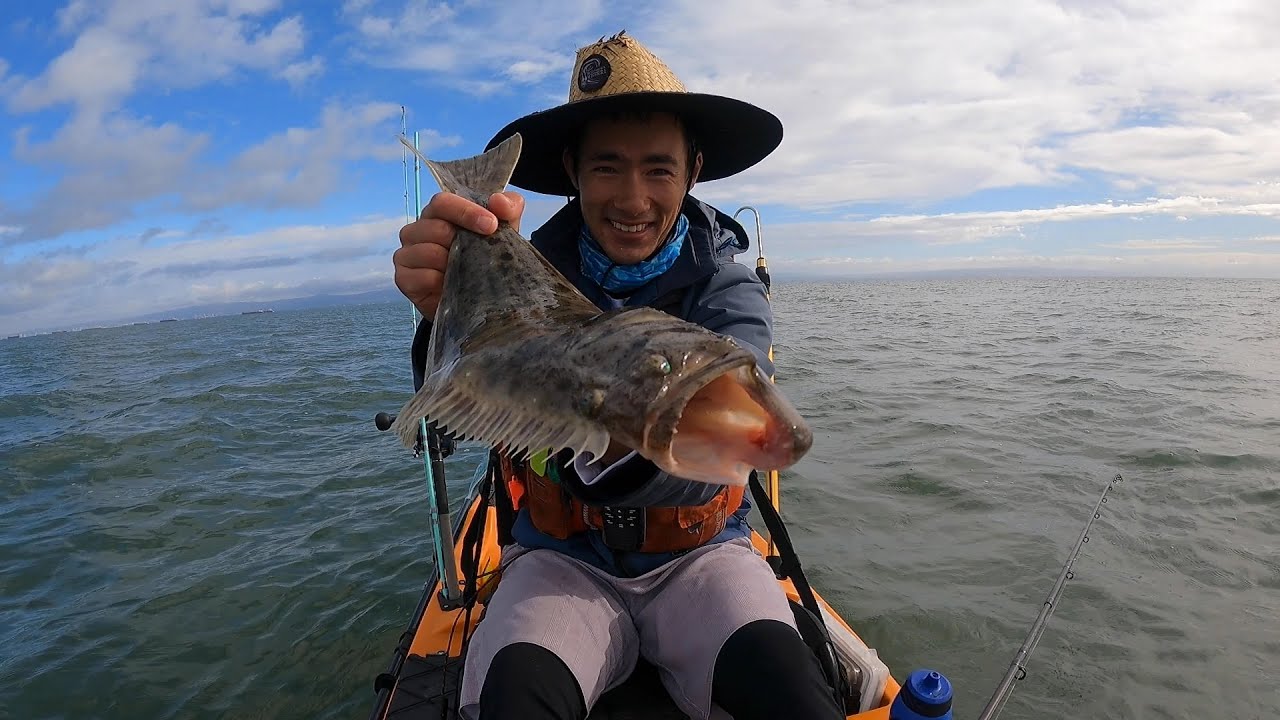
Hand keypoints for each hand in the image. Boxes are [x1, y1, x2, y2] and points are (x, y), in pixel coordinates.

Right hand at [394, 190, 524, 318]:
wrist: (476, 300)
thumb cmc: (485, 259)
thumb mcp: (504, 232)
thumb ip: (508, 209)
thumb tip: (499, 201)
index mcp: (438, 214)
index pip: (443, 202)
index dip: (466, 211)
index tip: (491, 225)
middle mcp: (417, 230)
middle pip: (436, 227)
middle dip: (464, 241)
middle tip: (482, 255)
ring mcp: (407, 254)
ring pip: (429, 252)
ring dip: (454, 264)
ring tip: (468, 272)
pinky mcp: (404, 278)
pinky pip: (421, 276)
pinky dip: (441, 281)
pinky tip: (452, 286)